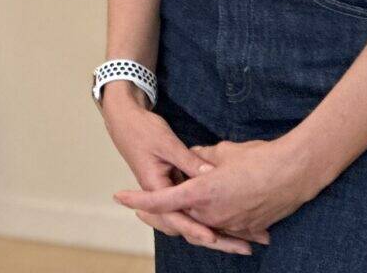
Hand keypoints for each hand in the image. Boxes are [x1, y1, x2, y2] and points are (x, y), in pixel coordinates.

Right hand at [99, 87, 268, 255]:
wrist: (125, 120)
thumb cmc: (142, 129)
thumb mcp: (167, 143)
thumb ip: (189, 161)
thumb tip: (212, 176)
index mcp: (154, 186)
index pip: (174, 215)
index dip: (194, 227)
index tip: (214, 236)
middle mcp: (159, 195)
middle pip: (184, 225)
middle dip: (212, 238)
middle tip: (241, 246)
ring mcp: (166, 192)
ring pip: (187, 219)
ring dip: (211, 230)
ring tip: (240, 240)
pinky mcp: (171, 186)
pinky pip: (188, 207)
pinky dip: (205, 215)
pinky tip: (227, 219)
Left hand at [116, 135, 325, 240]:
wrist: (296, 173)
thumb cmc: (259, 158)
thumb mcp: (223, 151)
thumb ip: (200, 158)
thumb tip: (192, 160)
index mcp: (202, 193)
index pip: (163, 199)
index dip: (140, 199)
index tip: (120, 197)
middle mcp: (214, 214)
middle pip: (181, 216)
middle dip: (162, 211)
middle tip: (141, 208)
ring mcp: (231, 224)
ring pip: (203, 223)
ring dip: (190, 217)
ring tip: (175, 209)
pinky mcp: (247, 228)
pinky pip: (224, 228)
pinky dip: (214, 223)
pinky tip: (212, 216)